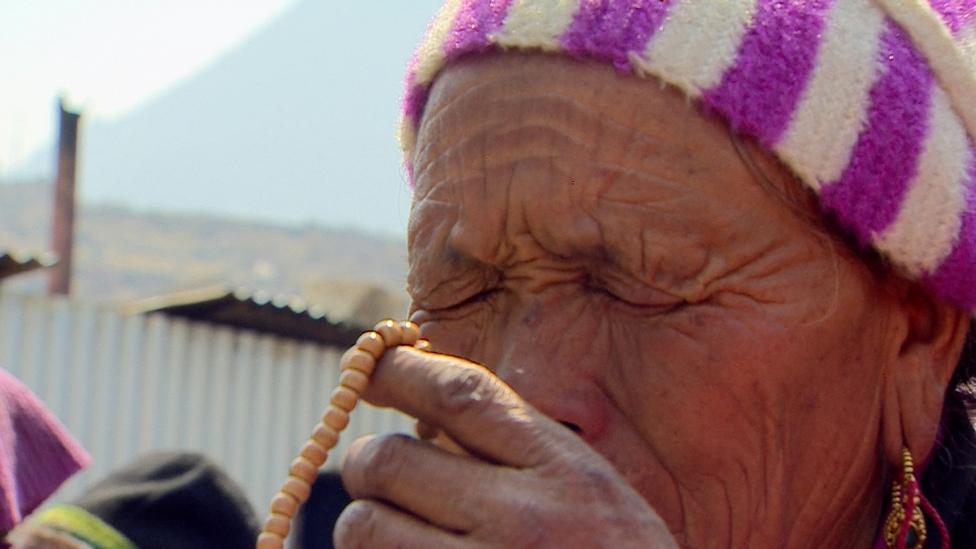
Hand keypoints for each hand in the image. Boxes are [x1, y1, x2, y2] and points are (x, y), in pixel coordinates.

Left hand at [336, 347, 677, 547]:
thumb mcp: (590, 488)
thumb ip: (518, 447)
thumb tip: (424, 406)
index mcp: (562, 470)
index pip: (459, 395)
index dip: (400, 371)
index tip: (372, 366)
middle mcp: (520, 520)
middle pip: (389, 460)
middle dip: (368, 460)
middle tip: (375, 469)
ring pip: (363, 526)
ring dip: (367, 521)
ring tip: (392, 526)